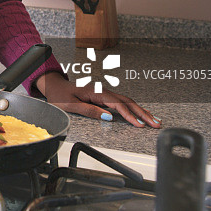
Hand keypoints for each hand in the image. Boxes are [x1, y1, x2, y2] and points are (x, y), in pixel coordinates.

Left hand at [36, 72, 160, 127]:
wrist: (54, 85)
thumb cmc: (60, 95)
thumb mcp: (71, 105)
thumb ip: (89, 111)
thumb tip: (108, 117)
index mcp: (95, 92)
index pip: (117, 105)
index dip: (130, 116)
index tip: (140, 125)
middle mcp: (102, 90)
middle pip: (127, 102)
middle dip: (143, 113)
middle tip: (156, 124)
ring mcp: (103, 92)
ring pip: (126, 101)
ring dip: (141, 111)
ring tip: (154, 120)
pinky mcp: (103, 95)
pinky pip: (121, 101)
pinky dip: (133, 108)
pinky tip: (141, 113)